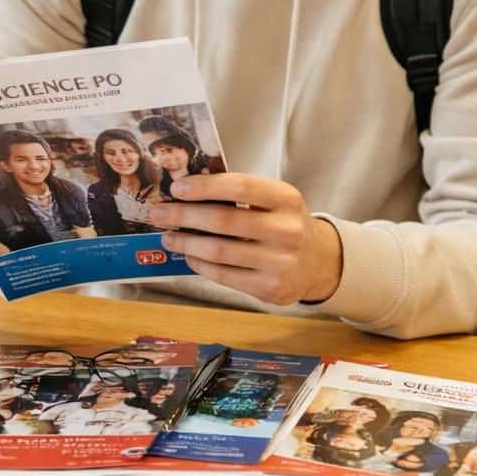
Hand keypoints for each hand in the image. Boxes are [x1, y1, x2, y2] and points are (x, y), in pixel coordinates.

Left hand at [148, 173, 342, 305]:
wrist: (318, 263)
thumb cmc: (284, 224)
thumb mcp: (274, 201)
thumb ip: (241, 195)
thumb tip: (187, 190)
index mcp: (286, 199)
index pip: (240, 187)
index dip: (205, 187)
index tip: (177, 188)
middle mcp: (286, 230)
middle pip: (223, 220)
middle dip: (184, 215)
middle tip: (159, 213)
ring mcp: (280, 262)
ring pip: (219, 251)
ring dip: (186, 242)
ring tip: (168, 236)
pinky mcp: (269, 288)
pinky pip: (223, 275)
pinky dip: (199, 263)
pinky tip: (188, 255)